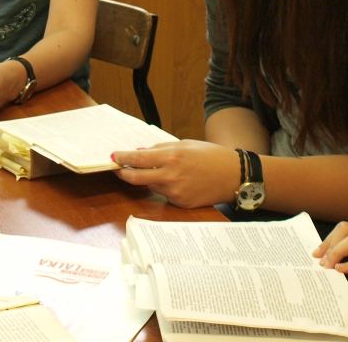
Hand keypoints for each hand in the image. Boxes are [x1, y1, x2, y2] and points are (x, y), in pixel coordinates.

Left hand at [111, 140, 240, 207]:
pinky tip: (177, 181)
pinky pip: (165, 195)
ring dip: (148, 179)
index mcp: (172, 157)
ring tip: (157, 170)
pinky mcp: (181, 204)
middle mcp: (171, 176)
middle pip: (136, 178)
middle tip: (118, 169)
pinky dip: (164, 187)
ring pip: (151, 186)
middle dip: (124, 174)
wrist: (233, 176)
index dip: (122, 158)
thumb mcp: (185, 144)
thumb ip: (161, 149)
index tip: (113, 157)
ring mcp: (175, 193)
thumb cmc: (210, 156)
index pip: (138, 159)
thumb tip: (141, 152)